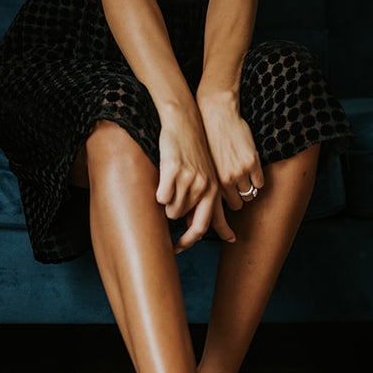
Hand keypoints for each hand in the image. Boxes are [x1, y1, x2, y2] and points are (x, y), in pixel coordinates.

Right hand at [156, 111, 235, 252]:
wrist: (185, 122)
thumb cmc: (192, 150)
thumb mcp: (205, 175)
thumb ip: (203, 200)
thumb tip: (196, 227)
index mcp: (214, 190)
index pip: (204, 225)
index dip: (192, 241)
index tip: (180, 250)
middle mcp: (205, 187)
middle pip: (183, 219)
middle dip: (173, 218)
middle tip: (165, 212)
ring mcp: (189, 179)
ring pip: (171, 209)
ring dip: (166, 203)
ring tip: (169, 185)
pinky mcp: (173, 171)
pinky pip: (161, 196)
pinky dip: (158, 193)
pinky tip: (162, 180)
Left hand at [197, 91, 263, 210]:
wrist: (216, 115)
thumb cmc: (208, 139)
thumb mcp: (204, 166)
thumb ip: (208, 186)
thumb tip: (202, 210)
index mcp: (210, 181)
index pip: (220, 207)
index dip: (224, 205)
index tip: (226, 200)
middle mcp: (224, 180)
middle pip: (238, 203)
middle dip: (238, 197)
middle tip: (236, 187)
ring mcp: (239, 172)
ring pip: (250, 194)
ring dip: (248, 188)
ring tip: (243, 177)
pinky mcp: (252, 162)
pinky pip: (260, 183)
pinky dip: (257, 179)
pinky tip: (251, 169)